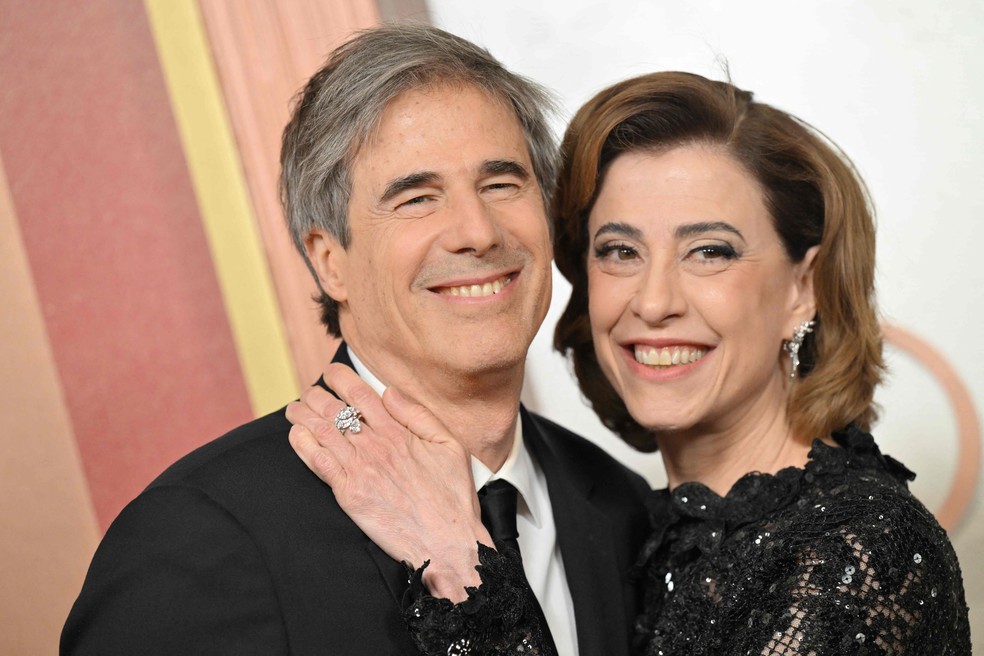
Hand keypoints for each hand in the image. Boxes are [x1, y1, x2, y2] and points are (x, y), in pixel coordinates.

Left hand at [286, 364, 491, 600]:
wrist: (445, 543)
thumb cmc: (452, 497)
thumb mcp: (449, 445)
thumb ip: (418, 414)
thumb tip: (390, 392)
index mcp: (398, 433)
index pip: (361, 395)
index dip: (340, 378)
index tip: (330, 372)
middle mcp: (375, 447)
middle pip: (335, 411)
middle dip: (317, 396)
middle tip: (309, 392)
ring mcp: (359, 470)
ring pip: (322, 433)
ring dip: (303, 416)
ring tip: (294, 409)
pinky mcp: (349, 494)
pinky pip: (318, 464)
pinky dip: (303, 445)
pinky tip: (296, 436)